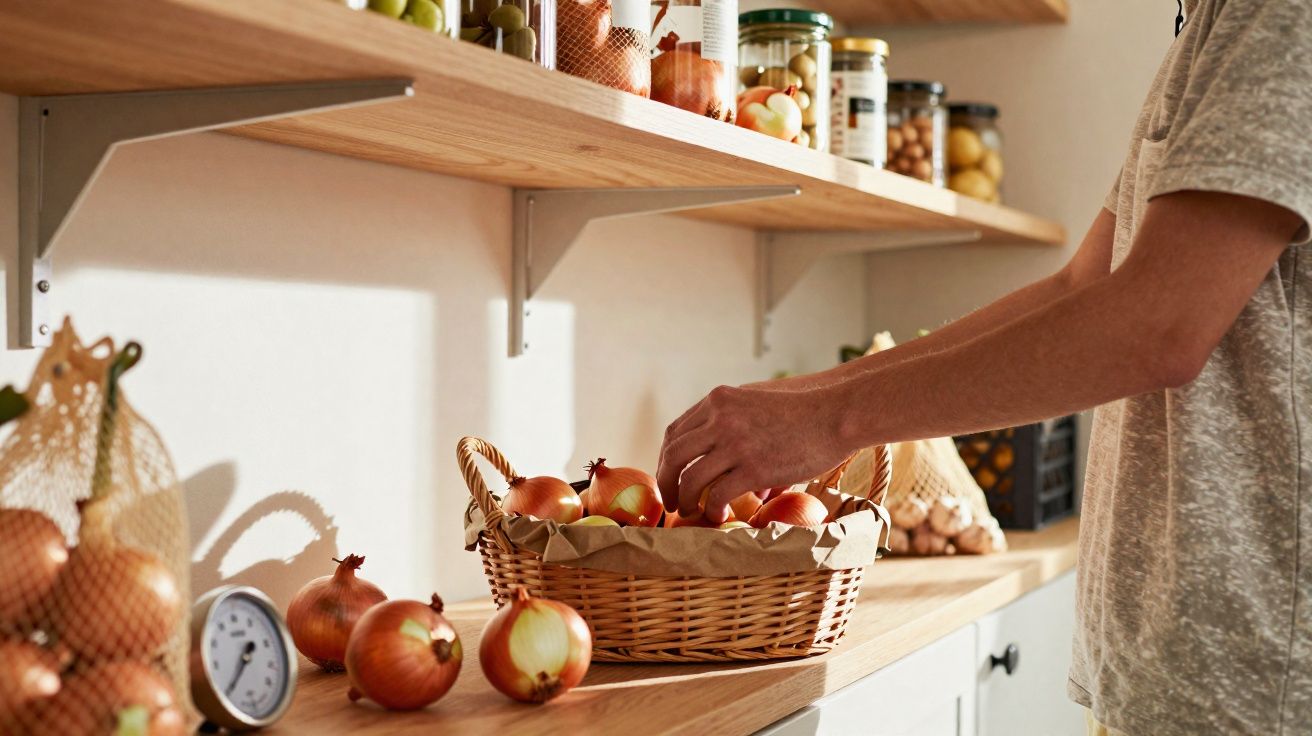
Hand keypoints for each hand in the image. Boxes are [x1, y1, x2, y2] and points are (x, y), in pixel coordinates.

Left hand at [656, 382, 851, 523]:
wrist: (835, 414)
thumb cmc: (802, 411)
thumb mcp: (757, 401)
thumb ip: (733, 421)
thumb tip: (725, 456)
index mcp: (718, 401)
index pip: (676, 432)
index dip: (667, 459)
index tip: (670, 476)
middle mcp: (721, 419)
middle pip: (674, 455)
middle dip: (665, 482)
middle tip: (670, 501)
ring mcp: (736, 443)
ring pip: (690, 478)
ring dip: (684, 499)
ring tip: (690, 511)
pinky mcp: (754, 468)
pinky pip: (717, 495)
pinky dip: (712, 510)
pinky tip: (718, 516)